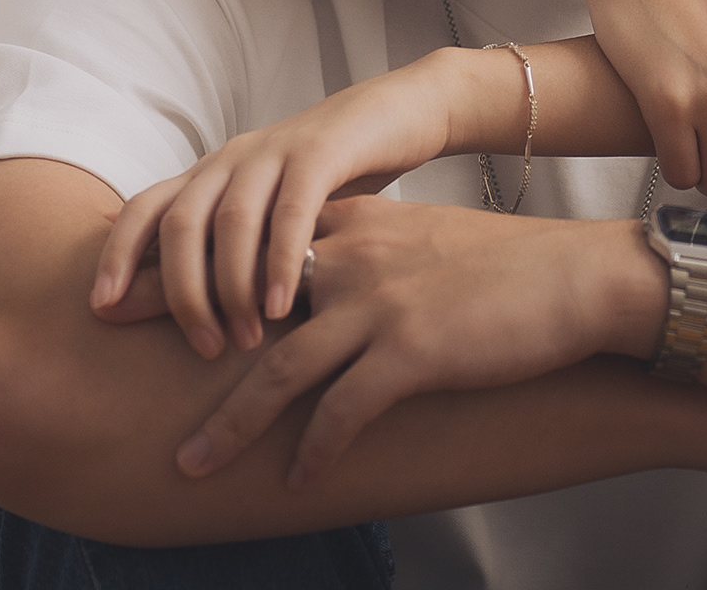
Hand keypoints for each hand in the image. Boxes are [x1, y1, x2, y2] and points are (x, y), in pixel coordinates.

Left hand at [88, 58, 466, 356]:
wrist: (397, 116)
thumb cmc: (331, 184)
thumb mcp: (272, 218)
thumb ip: (233, 255)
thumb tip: (184, 318)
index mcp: (212, 175)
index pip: (143, 209)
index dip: (116, 254)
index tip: (102, 309)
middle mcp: (232, 159)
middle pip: (180, 223)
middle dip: (180, 291)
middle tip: (201, 349)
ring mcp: (274, 152)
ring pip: (230, 220)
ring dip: (231, 287)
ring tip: (244, 341)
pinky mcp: (322, 152)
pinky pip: (290, 210)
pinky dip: (279, 260)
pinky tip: (281, 305)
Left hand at [173, 196, 655, 485]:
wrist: (580, 279)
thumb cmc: (508, 270)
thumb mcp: (420, 241)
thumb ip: (363, 252)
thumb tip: (319, 286)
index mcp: (350, 227)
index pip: (248, 251)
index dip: (185, 276)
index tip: (129, 299)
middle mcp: (352, 257)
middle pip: (240, 309)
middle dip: (178, 344)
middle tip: (126, 374)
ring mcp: (378, 303)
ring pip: (278, 370)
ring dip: (230, 424)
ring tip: (192, 463)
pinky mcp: (413, 350)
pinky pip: (344, 410)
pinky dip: (314, 448)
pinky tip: (297, 479)